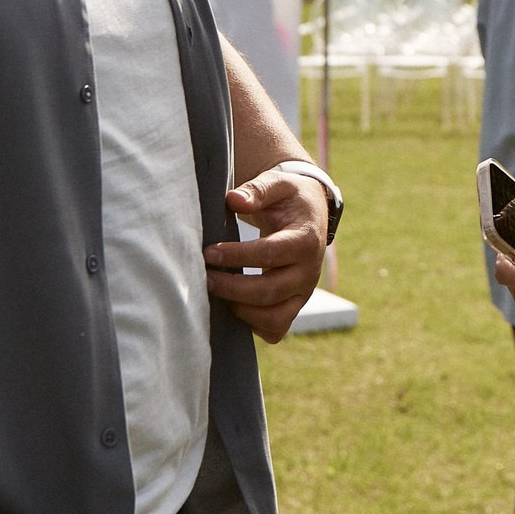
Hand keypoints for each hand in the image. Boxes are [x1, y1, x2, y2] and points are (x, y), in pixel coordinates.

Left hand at [203, 165, 330, 341]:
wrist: (311, 215)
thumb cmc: (288, 199)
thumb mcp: (277, 185)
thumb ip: (257, 190)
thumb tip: (232, 199)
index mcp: (306, 240)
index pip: (270, 254)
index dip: (236, 255)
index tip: (208, 252)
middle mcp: (309, 271)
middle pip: (269, 291)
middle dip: (231, 287)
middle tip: (203, 277)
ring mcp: (304, 293)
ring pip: (274, 318)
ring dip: (240, 309)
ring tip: (215, 291)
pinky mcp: (295, 306)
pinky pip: (276, 328)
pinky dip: (252, 324)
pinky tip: (231, 304)